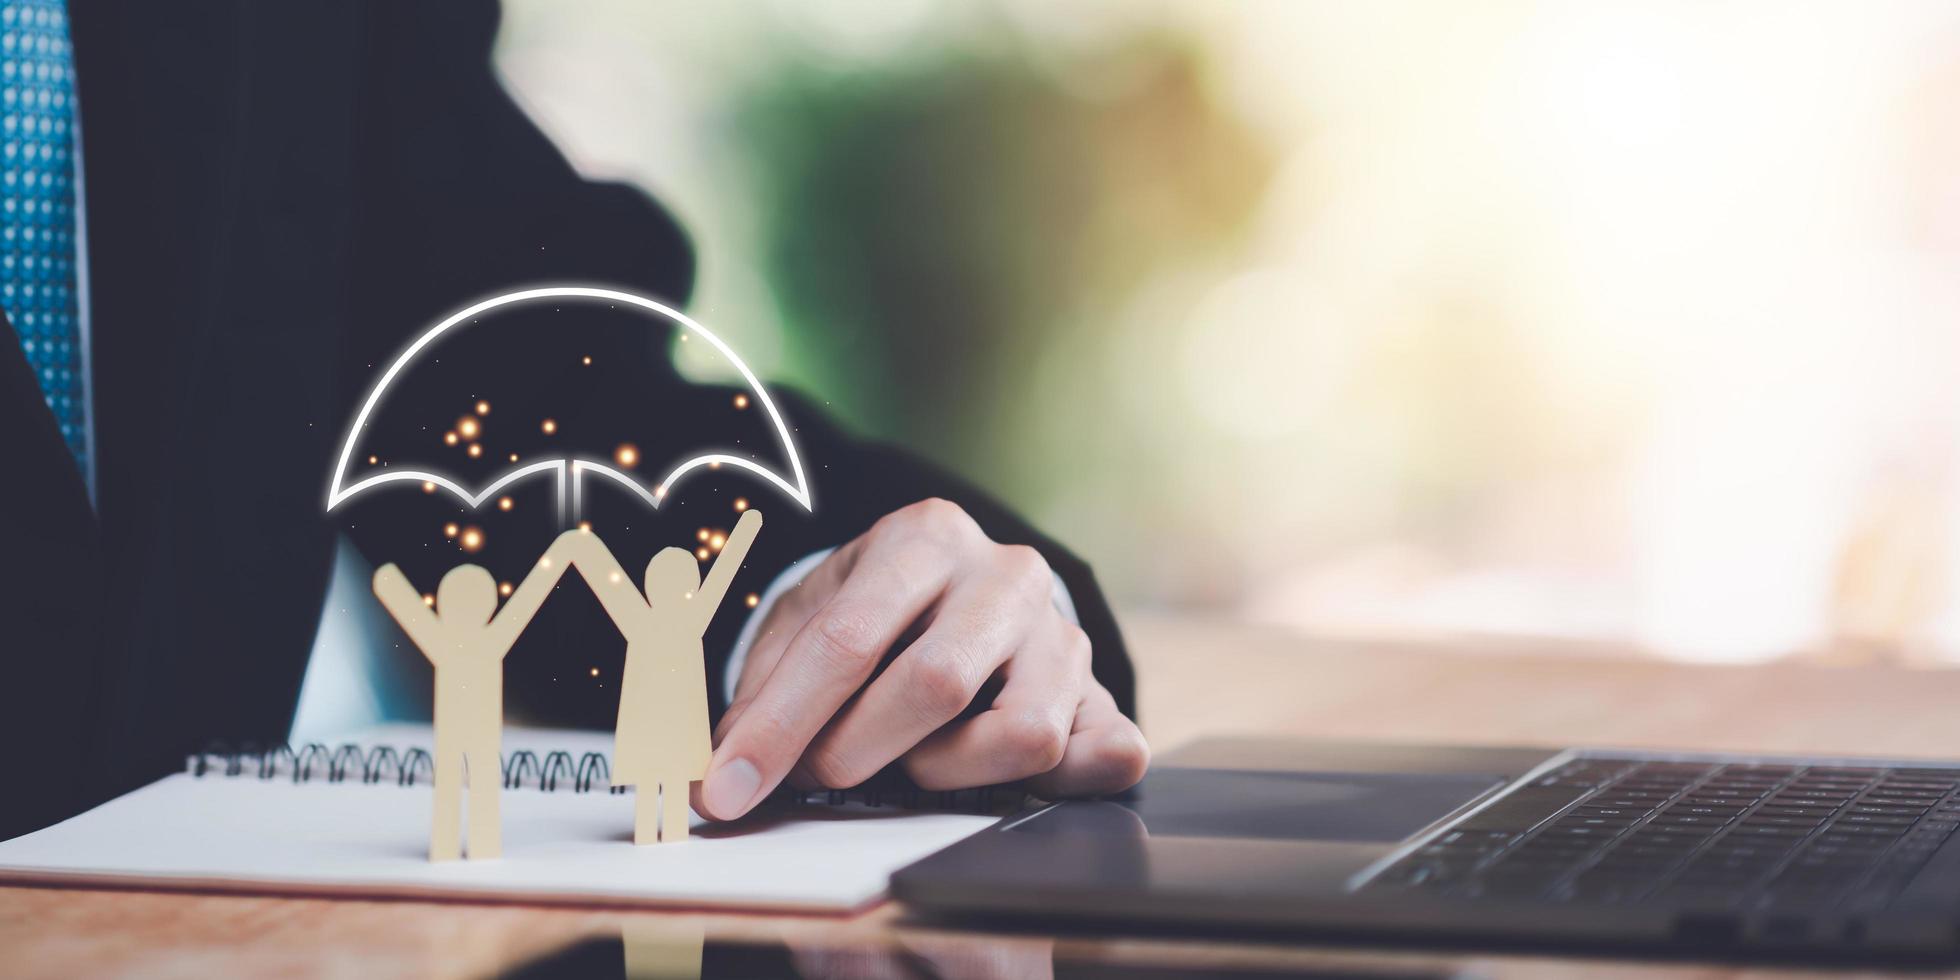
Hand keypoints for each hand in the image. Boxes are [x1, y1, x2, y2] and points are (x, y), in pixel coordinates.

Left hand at [695, 498, 1148, 819]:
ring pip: (1023, 731)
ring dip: (947, 769)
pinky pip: (1106, 752)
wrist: (957, 588)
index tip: (728, 788)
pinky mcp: (1098, 690)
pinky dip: (1062, 781)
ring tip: (910, 757)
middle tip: (821, 770)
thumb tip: (719, 774)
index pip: (847, 638)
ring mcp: (1061, 633)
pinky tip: (1000, 775)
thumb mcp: (807, 618)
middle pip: (936, 683)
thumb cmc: (874, 610)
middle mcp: (1006, 574)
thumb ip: (766, 689)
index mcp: (924, 536)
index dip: (779, 725)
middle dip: (857, 748)